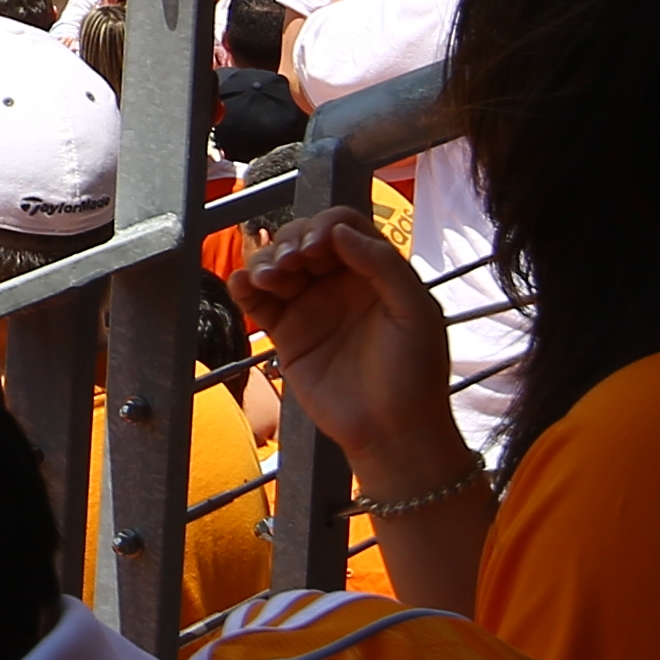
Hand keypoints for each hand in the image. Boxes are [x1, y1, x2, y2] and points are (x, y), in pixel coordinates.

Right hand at [226, 213, 465, 487]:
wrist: (392, 432)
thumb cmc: (414, 372)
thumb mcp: (416, 311)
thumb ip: (383, 264)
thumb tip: (336, 231)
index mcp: (374, 271)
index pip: (342, 226)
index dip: (325, 226)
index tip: (317, 249)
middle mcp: (338, 282)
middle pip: (302, 237)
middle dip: (290, 241)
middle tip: (291, 264)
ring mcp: (310, 306)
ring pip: (275, 263)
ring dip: (265, 260)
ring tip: (270, 279)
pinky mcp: (286, 334)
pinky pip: (257, 301)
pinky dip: (243, 285)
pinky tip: (243, 284)